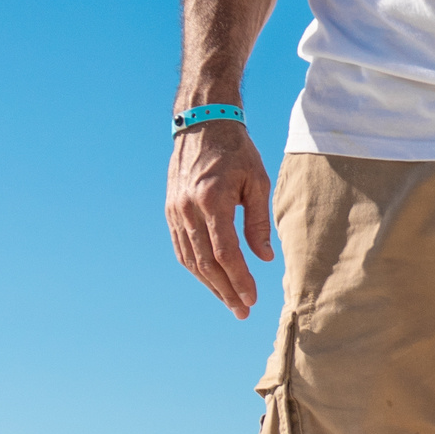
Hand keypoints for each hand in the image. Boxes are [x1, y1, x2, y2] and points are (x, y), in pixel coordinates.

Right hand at [166, 120, 273, 317]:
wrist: (202, 122)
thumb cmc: (236, 150)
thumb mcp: (257, 182)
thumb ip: (259, 223)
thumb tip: (264, 259)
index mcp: (212, 200)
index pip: (225, 252)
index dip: (239, 279)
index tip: (252, 298)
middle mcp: (188, 209)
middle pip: (206, 262)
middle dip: (225, 290)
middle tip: (242, 311)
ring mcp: (175, 210)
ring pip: (190, 259)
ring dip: (210, 284)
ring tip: (230, 302)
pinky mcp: (170, 210)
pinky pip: (181, 247)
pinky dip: (196, 268)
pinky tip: (211, 280)